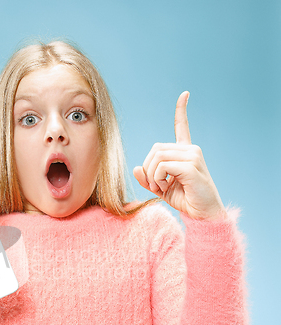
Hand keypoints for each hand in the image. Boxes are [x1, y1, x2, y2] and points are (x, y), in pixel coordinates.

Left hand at [133, 91, 226, 219]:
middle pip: (155, 149)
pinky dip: (157, 179)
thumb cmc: (184, 200)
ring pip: (157, 157)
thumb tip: (136, 167)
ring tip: (161, 188)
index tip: (185, 94)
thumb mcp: (160, 188)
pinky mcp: (191, 166)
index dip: (181, 110)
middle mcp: (191, 150)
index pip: (182, 127)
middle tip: (154, 185)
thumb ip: (147, 178)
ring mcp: (193, 156)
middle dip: (147, 168)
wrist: (203, 214)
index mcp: (185, 153)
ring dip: (151, 175)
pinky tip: (165, 188)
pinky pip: (162, 166)